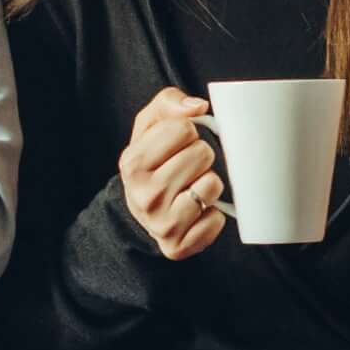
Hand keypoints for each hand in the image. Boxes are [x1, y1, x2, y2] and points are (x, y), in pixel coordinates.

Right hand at [116, 90, 229, 261]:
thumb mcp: (150, 126)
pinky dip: (213, 213)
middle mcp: (143, 195)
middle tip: (187, 167)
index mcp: (132, 162)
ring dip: (209, 183)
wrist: (142, 210)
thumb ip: (169, 103)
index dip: (188, 132)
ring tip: (192, 187)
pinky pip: (217, 220)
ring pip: (212, 185)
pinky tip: (197, 212)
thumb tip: (198, 107)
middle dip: (201, 157)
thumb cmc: (152, 160)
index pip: (184, 128)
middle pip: (202, 154)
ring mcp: (160, 224)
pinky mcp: (178, 246)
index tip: (178, 144)